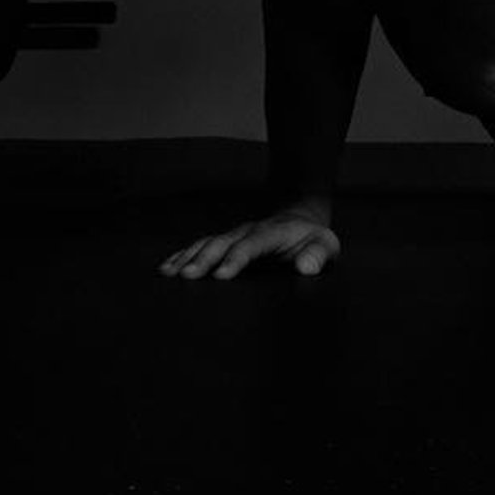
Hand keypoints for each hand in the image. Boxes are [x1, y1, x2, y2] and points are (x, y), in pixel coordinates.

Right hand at [158, 208, 340, 280]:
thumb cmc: (313, 239)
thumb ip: (317, 255)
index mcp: (273, 233)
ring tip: (170, 273)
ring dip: (189, 257)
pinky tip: (167, 267)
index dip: (236, 259)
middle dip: (204, 259)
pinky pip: (202, 246)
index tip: (222, 275)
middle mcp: (249, 231)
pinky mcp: (226, 241)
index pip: (252, 245)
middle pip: (223, 243)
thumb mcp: (326, 245)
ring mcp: (235, 235)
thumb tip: (305, 268)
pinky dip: (184, 255)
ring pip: (208, 243)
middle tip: (188, 277)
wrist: (301, 218)